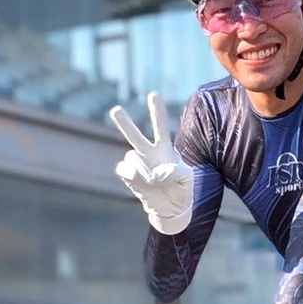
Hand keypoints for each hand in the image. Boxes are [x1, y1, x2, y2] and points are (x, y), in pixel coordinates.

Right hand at [110, 92, 193, 234]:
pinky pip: (123, 169)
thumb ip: (177, 171)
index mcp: (165, 149)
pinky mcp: (130, 177)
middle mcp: (148, 154)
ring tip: (153, 180)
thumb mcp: (187, 178)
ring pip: (131, 155)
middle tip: (115, 110)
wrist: (171, 209)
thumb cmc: (182, 189)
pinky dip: (130, 173)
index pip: (161, 128)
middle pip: (134, 136)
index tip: (153, 95)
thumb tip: (156, 172)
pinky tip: (138, 179)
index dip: (157, 112)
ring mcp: (137, 165)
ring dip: (143, 167)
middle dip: (124, 123)